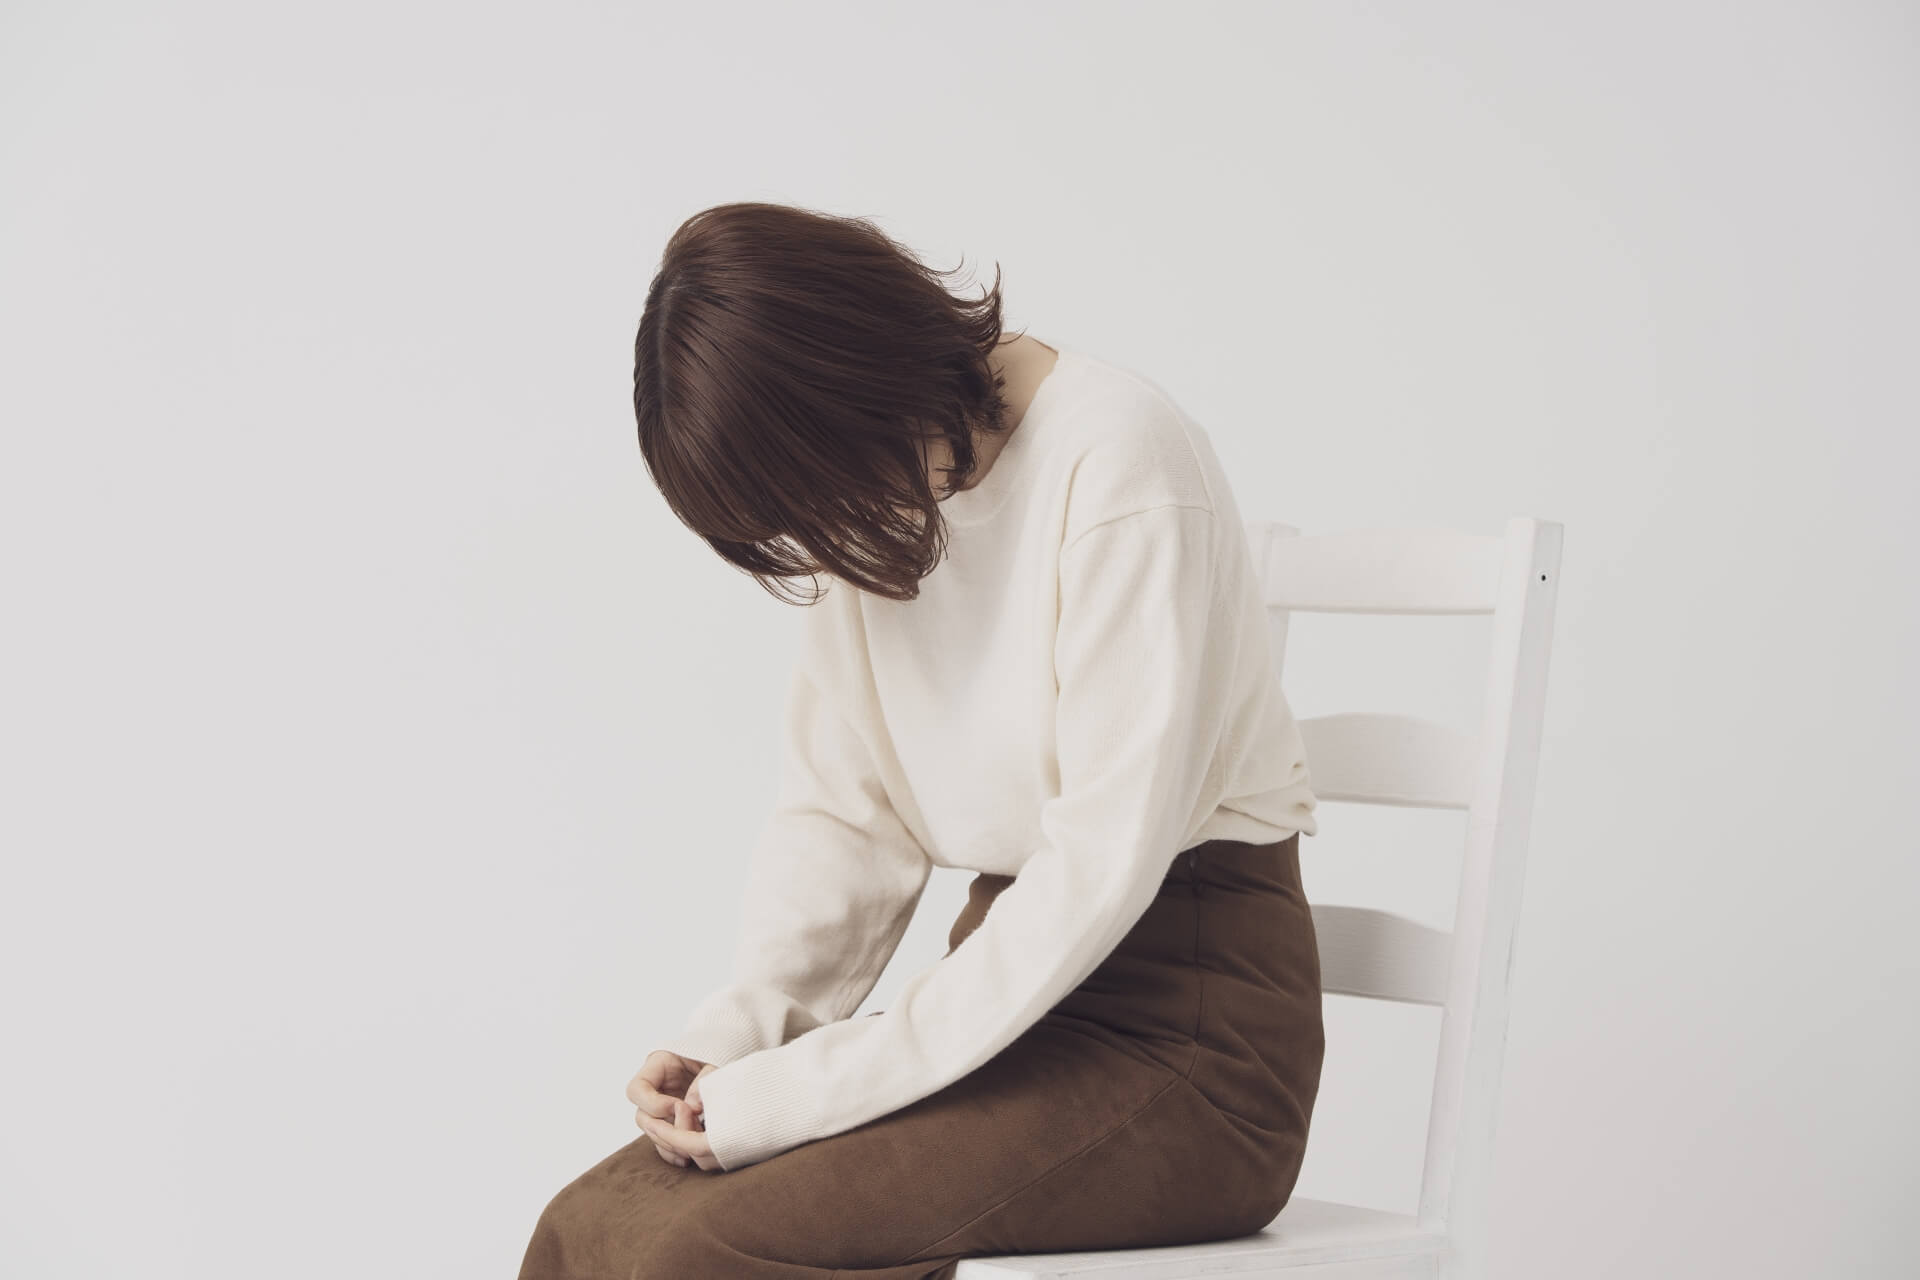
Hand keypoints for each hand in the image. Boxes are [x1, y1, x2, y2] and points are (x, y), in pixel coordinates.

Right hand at [626, 1050, 721, 1171]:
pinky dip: (672, 1152)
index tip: (678, 1107)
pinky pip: (663, 1141)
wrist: (730, 1056)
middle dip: (662, 1129)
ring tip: (689, 1150)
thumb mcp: (714, 1061)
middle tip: (687, 1132)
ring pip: (651, 1132)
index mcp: (658, 1065)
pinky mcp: (671, 1122)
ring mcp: (661, 1107)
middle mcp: (654, 1088)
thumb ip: (703, 1080)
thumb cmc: (721, 1055)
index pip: (637, 1089)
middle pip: (641, 1115)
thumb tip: (691, 1108)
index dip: (653, 1104)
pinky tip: (686, 1159)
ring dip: (668, 1144)